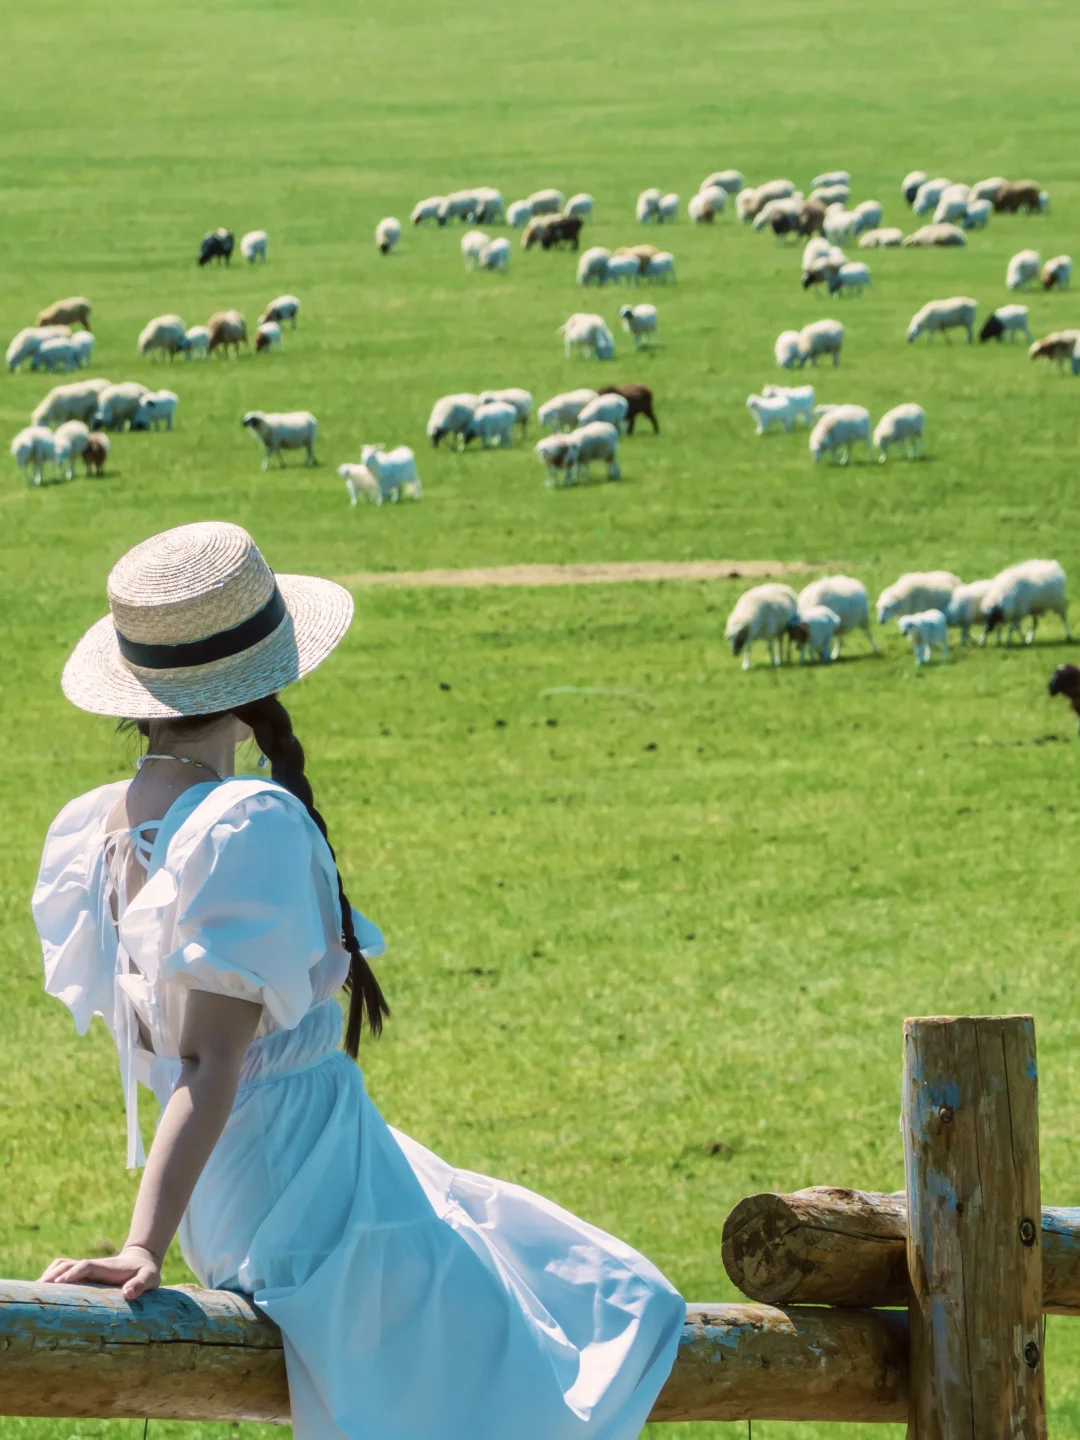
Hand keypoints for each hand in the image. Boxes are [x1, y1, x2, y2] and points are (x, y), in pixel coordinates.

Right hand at [39, 1244, 161, 1300]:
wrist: (142, 1260)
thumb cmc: (146, 1272)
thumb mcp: (150, 1278)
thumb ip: (141, 1285)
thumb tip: (128, 1294)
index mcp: (106, 1267)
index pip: (85, 1266)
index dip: (73, 1273)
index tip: (60, 1284)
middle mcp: (93, 1266)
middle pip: (67, 1264)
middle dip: (52, 1275)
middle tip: (37, 1291)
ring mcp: (87, 1269)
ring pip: (62, 1265)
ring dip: (48, 1275)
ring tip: (35, 1293)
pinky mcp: (84, 1274)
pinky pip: (63, 1271)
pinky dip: (51, 1277)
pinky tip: (43, 1293)